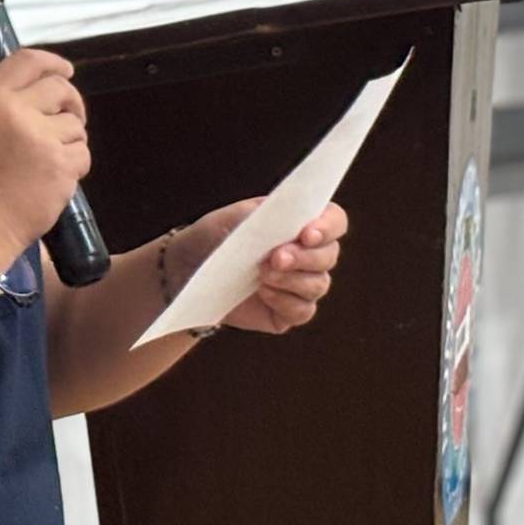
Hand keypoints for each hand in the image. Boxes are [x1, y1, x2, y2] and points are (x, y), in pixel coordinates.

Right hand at [0, 49, 90, 255]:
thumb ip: (6, 106)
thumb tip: (46, 94)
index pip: (28, 61)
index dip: (53, 63)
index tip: (66, 71)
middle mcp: (15, 110)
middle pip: (61, 89)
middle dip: (71, 104)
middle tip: (65, 123)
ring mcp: (40, 137)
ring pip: (76, 125)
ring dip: (70, 141)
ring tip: (48, 161)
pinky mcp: (60, 163)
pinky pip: (83, 153)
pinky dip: (74, 166)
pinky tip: (54, 179)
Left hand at [168, 198, 349, 333]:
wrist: (188, 267)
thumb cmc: (216, 236)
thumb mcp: (237, 216)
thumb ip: (268, 212)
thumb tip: (297, 214)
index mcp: (302, 223)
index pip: (335, 221)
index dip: (328, 227)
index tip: (306, 234)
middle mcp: (309, 254)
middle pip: (330, 255)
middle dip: (305, 257)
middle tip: (276, 257)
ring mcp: (301, 285)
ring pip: (319, 284)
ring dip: (292, 279)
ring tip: (262, 274)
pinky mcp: (288, 312)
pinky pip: (303, 310)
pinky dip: (285, 301)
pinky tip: (263, 292)